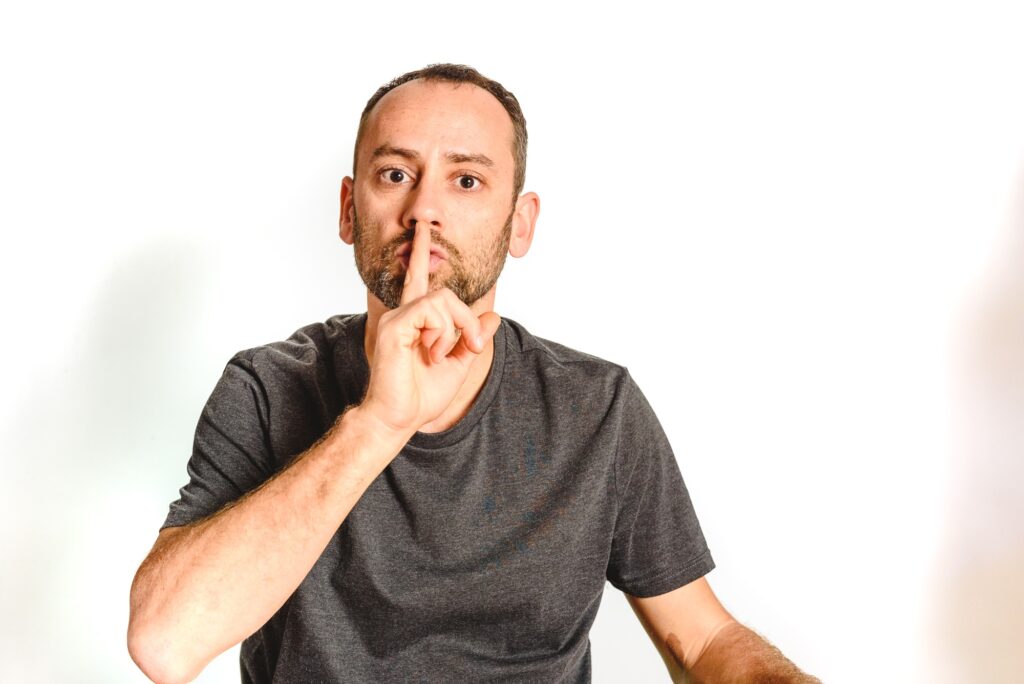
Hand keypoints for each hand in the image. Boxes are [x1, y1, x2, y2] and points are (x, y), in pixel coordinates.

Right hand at [359, 221, 500, 436]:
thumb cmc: (420, 396)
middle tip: (473, 346)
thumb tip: (493, 316)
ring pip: (443, 301)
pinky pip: (431, 312)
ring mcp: (397, 319)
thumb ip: (473, 338)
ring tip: (439, 356)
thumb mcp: (459, 364)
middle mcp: (403, 314)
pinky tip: (430, 354)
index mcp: (415, 321)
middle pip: (444, 293)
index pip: (417, 279)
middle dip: (467, 319)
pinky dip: (441, 334)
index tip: (423, 229)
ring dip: (454, 330)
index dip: (420, 253)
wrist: (398, 418)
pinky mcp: (395, 327)